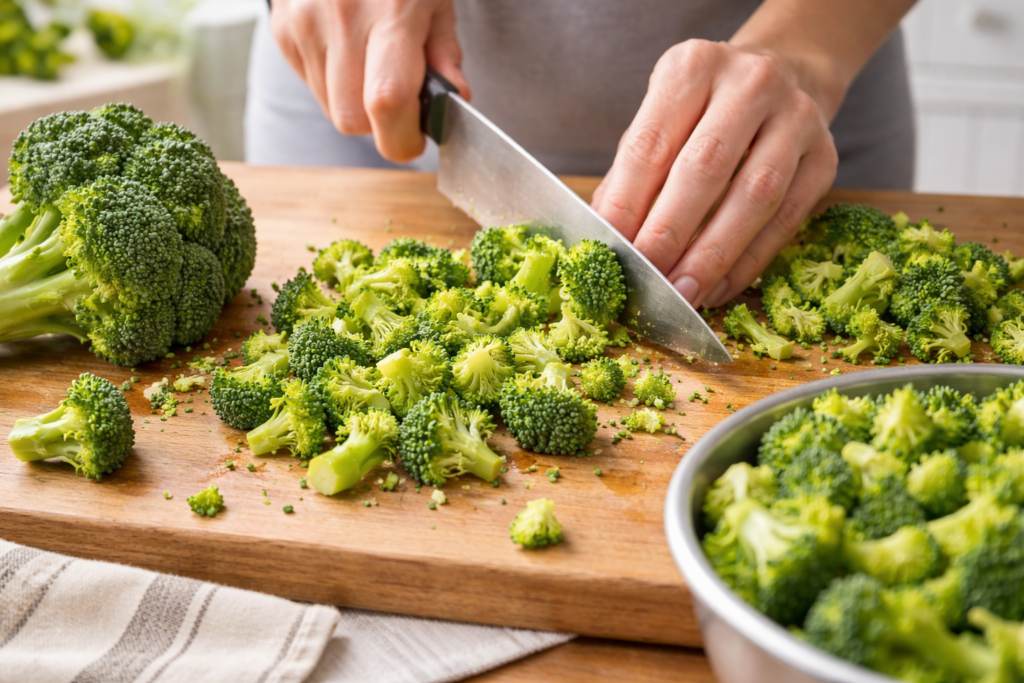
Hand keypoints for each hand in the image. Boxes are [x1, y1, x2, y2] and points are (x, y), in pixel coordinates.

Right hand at [270, 0, 469, 161]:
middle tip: (399, 100)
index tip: (415, 140)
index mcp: (391, 12)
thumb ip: (445, 53)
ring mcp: (305, 23)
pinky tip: (347, 50)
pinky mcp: (283, 29)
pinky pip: (312, 86)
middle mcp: (342, 17)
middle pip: (352, 119)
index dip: (402, 138)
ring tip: (371, 64)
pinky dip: (334, 83)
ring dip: (356, 104)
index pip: (387, 102)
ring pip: (331, 109)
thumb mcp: (437, 1)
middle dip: (379, 125)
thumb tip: (454, 101)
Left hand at [591, 39, 837, 308]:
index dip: (627, 203)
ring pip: (755, 195)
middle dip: (670, 232)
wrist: (786, 74)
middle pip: (705, 168)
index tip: (610, 249)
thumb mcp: (662, 118)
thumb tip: (607, 237)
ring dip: (714, 254)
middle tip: (647, 277)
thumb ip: (632, 174)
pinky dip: (749, 262)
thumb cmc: (704, 110)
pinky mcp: (825, 157)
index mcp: (692, 67)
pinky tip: (719, 288)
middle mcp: (750, 83)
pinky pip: (786, 219)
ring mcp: (796, 117)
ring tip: (684, 293)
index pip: (651, 144)